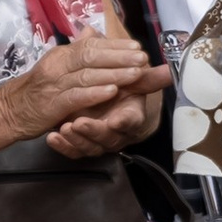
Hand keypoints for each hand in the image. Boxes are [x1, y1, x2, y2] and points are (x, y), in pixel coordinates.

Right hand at [5, 32, 164, 146]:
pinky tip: (111, 92)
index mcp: (61, 55)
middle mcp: (57, 66)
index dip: (115, 45)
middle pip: (90, 56)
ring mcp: (54, 85)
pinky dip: (94, 94)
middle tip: (142, 57)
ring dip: (114, 74)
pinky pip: (75, 97)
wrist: (8, 111)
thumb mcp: (56, 66)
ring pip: (86, 75)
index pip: (90, 45)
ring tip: (136, 73)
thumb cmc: (37, 90)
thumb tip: (92, 31)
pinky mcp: (52, 105)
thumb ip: (77, 50)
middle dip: (119, 57)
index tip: (136, 46)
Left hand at [46, 74, 168, 157]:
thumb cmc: (115, 87)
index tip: (115, 119)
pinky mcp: (82, 146)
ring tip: (64, 128)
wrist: (98, 99)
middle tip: (79, 122)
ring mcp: (99, 141)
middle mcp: (116, 132)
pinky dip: (63, 146)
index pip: (131, 121)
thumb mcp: (128, 78)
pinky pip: (73, 152)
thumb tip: (168, 69)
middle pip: (108, 137)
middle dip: (94, 131)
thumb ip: (145, 75)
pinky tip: (52, 137)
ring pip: (90, 147)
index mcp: (130, 115)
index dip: (124, 121)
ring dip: (77, 140)